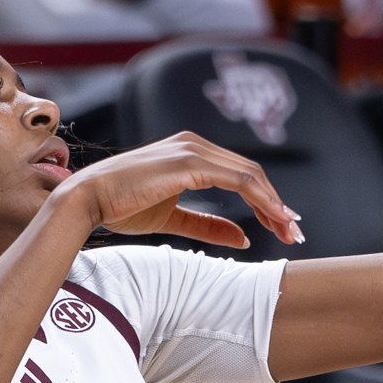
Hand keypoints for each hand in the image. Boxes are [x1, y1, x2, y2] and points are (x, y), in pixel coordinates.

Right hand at [57, 132, 303, 250]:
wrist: (88, 201)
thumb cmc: (121, 207)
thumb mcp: (174, 220)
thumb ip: (208, 226)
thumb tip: (243, 238)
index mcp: (191, 153)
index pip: (241, 175)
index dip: (267, 201)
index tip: (283, 227)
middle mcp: (195, 144)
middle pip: (252, 173)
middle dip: (277, 205)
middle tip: (294, 233)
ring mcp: (192, 149)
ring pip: (250, 175)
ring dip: (274, 204)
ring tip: (289, 231)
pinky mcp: (188, 162)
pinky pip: (237, 179)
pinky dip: (260, 198)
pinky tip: (273, 218)